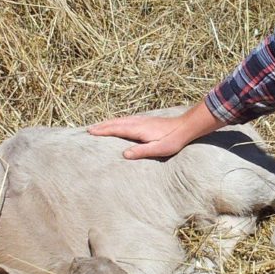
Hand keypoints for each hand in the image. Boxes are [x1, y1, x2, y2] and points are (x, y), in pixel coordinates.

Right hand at [88, 101, 223, 159]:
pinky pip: (127, 119)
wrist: (185, 127)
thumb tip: (124, 154)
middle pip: (116, 123)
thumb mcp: (159, 149)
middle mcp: (138, 122)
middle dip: (102, 126)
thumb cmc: (173, 140)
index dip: (103, 131)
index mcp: (138, 129)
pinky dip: (118, 121)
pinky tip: (118, 123)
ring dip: (109, 123)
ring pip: (121, 120)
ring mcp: (142, 119)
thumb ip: (142, 151)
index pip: (116, 129)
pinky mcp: (146, 120)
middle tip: (88, 129)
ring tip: (99, 126)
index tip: (90, 132)